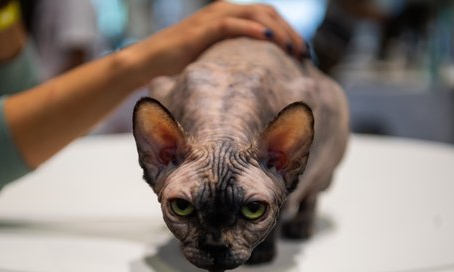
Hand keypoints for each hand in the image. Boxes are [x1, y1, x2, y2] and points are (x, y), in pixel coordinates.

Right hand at [136, 1, 306, 76]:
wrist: (148, 61)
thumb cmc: (179, 64)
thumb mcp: (214, 58)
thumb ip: (235, 58)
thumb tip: (258, 79)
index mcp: (229, 15)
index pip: (268, 16)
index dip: (289, 31)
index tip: (303, 52)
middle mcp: (224, 10)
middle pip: (268, 13)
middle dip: (290, 32)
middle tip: (305, 53)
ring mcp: (213, 17)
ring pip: (256, 14)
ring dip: (279, 30)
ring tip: (293, 48)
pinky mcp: (203, 29)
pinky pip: (232, 24)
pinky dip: (252, 29)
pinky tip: (268, 39)